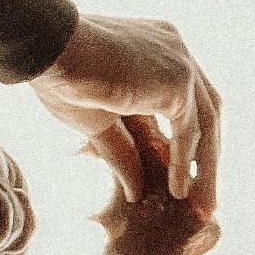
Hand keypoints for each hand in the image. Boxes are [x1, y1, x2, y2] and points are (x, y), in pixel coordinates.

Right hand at [29, 14, 222, 213]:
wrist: (45, 48)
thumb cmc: (59, 75)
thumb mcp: (98, 121)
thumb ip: (125, 151)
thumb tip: (136, 192)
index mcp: (160, 49)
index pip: (191, 101)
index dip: (193, 140)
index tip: (192, 175)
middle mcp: (177, 51)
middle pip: (207, 113)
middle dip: (208, 159)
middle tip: (207, 200)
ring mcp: (181, 63)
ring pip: (206, 125)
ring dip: (206, 170)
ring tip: (201, 207)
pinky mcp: (178, 81)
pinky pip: (189, 132)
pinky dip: (184, 164)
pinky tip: (179, 192)